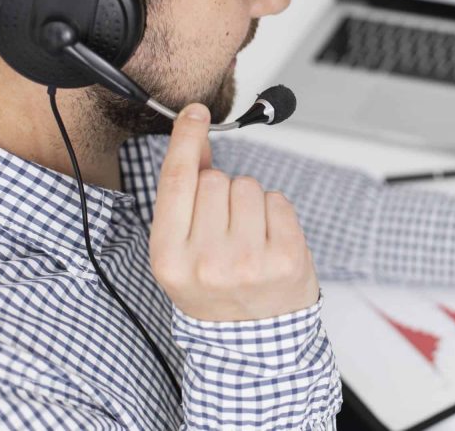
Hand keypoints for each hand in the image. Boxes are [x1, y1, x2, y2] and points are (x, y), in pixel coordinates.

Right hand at [148, 103, 319, 320]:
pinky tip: (269, 241)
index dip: (186, 139)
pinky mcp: (285, 258)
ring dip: (250, 203)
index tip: (196, 112)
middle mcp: (206, 260)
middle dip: (222, 191)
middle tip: (225, 228)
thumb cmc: (214, 292)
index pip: (177, 181)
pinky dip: (275, 213)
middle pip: (217, 178)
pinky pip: (278, 200)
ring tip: (247, 239)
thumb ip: (185, 198)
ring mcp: (248, 260)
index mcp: (168, 257)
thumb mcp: (183, 252)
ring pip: (249, 186)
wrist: (251, 342)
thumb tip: (196, 139)